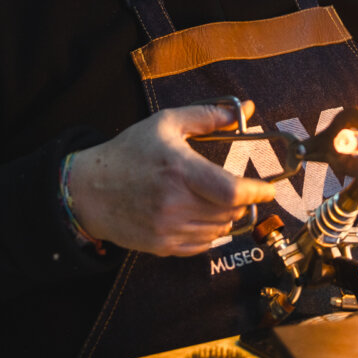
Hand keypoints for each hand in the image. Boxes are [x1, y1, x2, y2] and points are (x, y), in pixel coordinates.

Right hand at [67, 101, 275, 256]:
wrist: (89, 190)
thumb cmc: (129, 153)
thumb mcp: (166, 123)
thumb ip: (207, 116)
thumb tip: (244, 111)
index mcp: (179, 169)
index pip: (231, 190)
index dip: (257, 192)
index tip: (268, 188)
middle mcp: (174, 203)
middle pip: (230, 212)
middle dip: (241, 201)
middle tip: (235, 188)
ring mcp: (167, 228)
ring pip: (219, 230)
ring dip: (226, 216)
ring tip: (214, 199)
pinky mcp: (162, 246)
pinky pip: (202, 245)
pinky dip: (210, 233)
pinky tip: (199, 215)